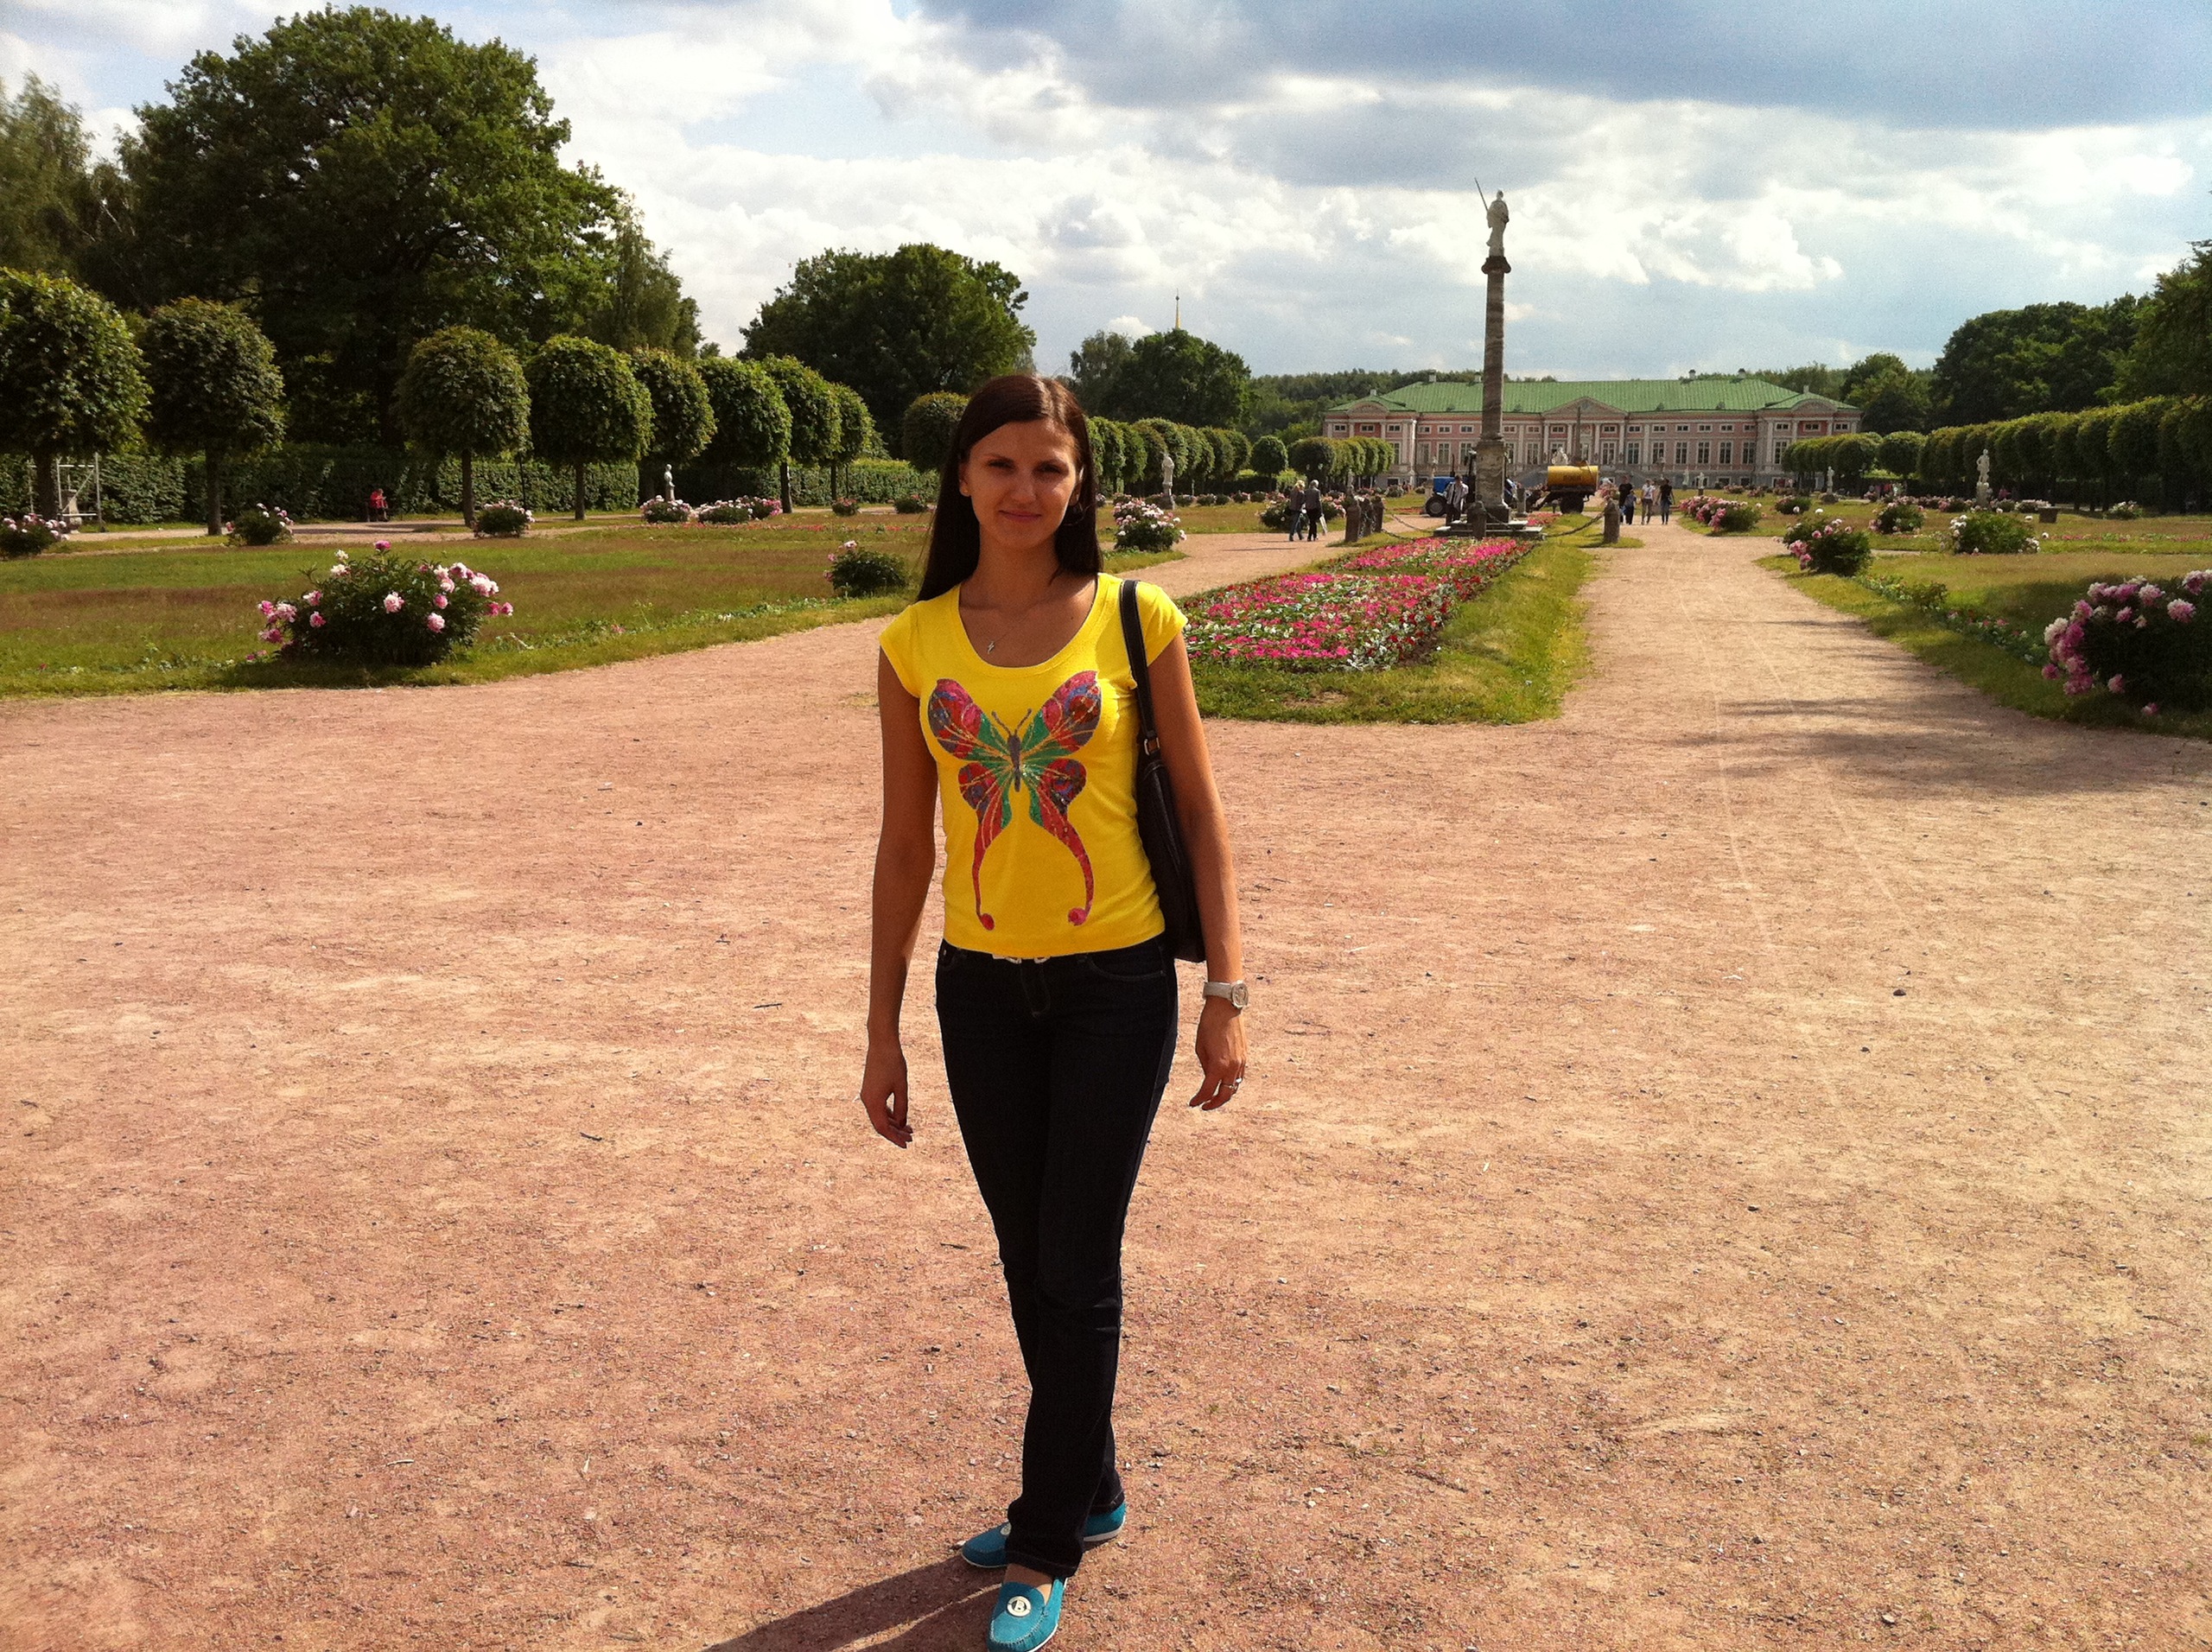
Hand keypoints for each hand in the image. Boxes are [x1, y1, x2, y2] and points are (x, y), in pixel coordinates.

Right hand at [860, 1036, 911, 1146]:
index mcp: (873, 1102)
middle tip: (911, 1138)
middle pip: (881, 1124)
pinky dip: (890, 1114)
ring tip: (909, 1130)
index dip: (894, 1138)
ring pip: (880, 1116)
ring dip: (894, 1124)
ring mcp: (868, 1095)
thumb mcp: (902, 1087)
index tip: (905, 1145)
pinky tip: (901, 1118)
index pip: (883, 1128)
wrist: (882, 1044)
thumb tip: (902, 1124)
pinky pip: (879, 1107)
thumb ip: (902, 1107)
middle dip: (895, 1133)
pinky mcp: (870, 1090)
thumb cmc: (893, 1064)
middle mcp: (867, 1101)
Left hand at [1189, 995, 1246, 1109]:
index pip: (1207, 1091)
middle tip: (1204, 1106)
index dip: (1199, 1100)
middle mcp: (1232, 1067)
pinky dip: (1231, 1083)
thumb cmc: (1209, 1025)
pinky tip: (1223, 1082)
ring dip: (1224, 1094)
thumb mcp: (1200, 1048)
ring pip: (1234, 1087)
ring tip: (1214, 1096)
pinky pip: (1239, 1076)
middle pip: (1225, 1095)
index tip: (1193, 1103)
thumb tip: (1209, 1078)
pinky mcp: (1245, 1056)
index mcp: (1218, 1065)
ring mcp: (1241, 1062)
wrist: (1225, 1007)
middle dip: (1214, 1104)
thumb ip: (1205, 1066)